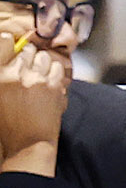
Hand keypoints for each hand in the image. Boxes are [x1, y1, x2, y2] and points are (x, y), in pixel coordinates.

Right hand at [0, 33, 66, 173]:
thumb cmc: (9, 124)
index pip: (4, 42)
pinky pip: (58, 67)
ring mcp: (37, 79)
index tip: (13, 46)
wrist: (28, 145)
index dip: (10, 43)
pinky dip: (55, 73)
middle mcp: (16, 74)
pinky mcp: (54, 86)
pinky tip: (50, 82)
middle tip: (28, 68)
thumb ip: (3, 72)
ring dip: (43, 64)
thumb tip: (8, 43)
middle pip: (27, 49)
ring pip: (44, 57)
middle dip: (29, 57)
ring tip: (39, 76)